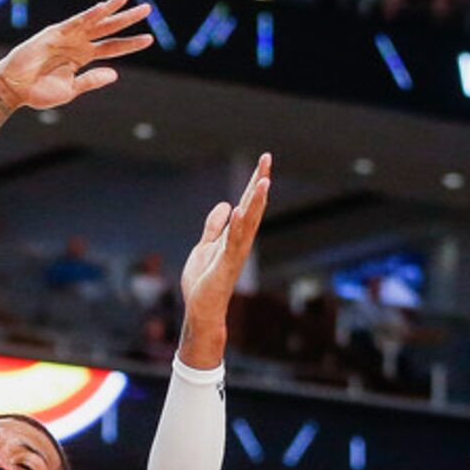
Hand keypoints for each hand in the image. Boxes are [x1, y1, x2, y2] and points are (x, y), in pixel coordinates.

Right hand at [0, 0, 155, 111]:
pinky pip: (76, 21)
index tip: (149, 39)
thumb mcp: (70, 90)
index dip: (130, 44)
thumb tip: (115, 74)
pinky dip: (90, 14)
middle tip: (147, 9)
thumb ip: (91, 80)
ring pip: (95, 20)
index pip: (112, 48)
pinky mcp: (55, 32)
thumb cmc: (38, 92)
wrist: (13, 89)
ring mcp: (68, 36)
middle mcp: (78, 44)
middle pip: (108, 29)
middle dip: (127, 19)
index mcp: (83, 58)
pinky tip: (103, 7)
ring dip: (111, 9)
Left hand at [177, 153, 272, 356]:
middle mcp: (240, 241)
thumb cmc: (203, 281)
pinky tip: (240, 210)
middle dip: (259, 183)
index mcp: (234, 235)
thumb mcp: (205, 246)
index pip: (248, 203)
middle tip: (267, 159)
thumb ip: (214, 227)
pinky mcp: (225, 265)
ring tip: (263, 180)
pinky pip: (233, 243)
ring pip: (249, 223)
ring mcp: (235, 253)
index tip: (264, 160)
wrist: (201, 309)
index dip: (254, 182)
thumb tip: (227, 204)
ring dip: (256, 202)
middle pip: (253, 207)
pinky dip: (237, 226)